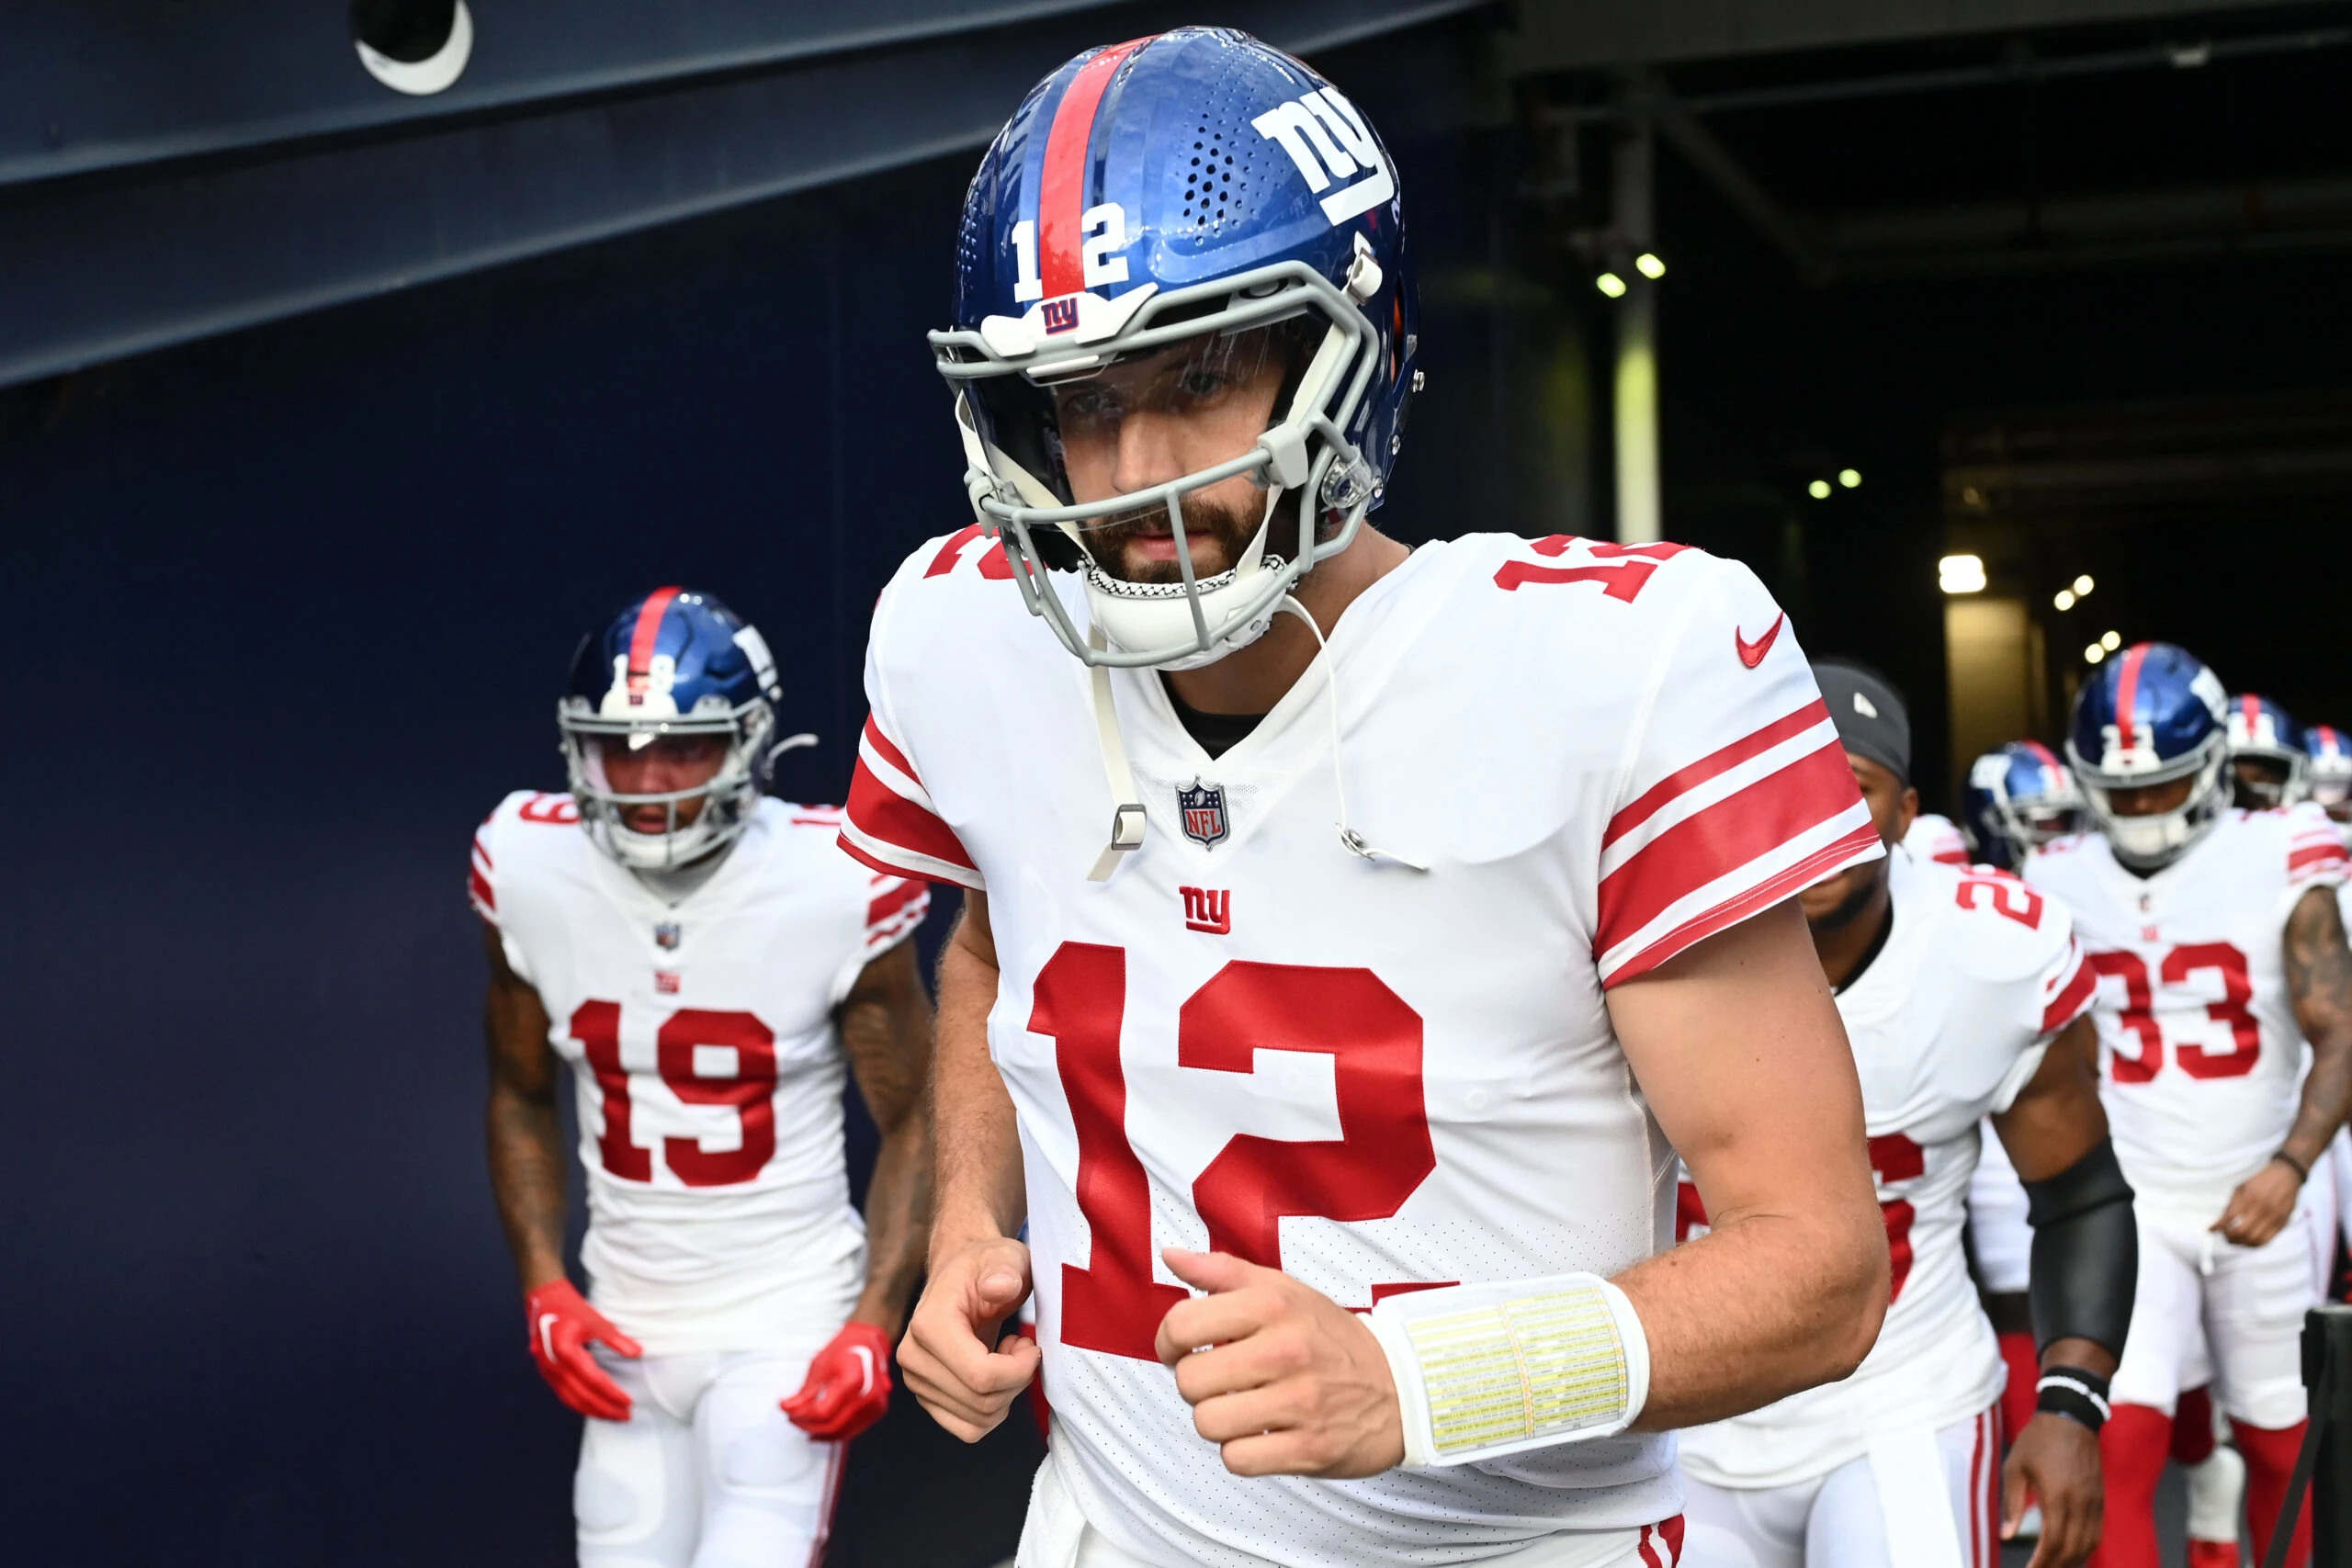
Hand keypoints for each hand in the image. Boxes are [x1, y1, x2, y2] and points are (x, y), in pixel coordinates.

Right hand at [524, 1279, 639, 1421]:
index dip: (612, 1393)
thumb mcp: (595, 1320)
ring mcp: (546, 1371)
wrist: (544, 1301)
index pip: (593, 1380)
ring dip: (592, 1411)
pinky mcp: (546, 1373)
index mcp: (565, 1350)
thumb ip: (615, 1339)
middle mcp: (553, 1365)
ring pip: (570, 1400)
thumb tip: (637, 1353)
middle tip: (625, 1416)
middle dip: (605, 1408)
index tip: (629, 1402)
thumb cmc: (571, 1309)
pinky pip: (563, 1395)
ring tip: (613, 1416)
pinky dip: (580, 1405)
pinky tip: (593, 1408)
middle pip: (581, 1395)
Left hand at [782, 1321, 895, 1440]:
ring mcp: (876, 1405)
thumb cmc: (844, 1349)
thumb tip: (787, 1408)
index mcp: (854, 1380)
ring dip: (820, 1433)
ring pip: (842, 1433)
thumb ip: (804, 1392)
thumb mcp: (819, 1366)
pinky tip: (821, 1429)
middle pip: (832, 1425)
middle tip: (793, 1419)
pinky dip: (834, 1433)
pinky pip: (852, 1431)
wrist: (868, 1342)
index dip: (802, 1416)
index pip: (823, 1411)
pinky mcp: (877, 1410)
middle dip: (808, 1426)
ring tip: (804, 1424)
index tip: (788, 1413)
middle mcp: (869, 1395)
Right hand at [898, 1234, 1039, 1441]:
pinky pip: (967, 1429)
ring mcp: (916, 1381)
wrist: (961, 1275)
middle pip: (980, 1402)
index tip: (1033, 1346)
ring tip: (1008, 1358)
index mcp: (929, 1324)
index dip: (1019, 1370)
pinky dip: (992, 1411)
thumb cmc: (985, 1266)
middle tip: (1023, 1348)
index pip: (980, 1376)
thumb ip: (1005, 1269)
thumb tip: (1000, 1286)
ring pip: (976, 1421)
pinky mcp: (927, 1397)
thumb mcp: (1004, 1257)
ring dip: (1006, 1396)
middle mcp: (913, 1356)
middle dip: (1016, 1381)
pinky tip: (997, 1377)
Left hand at [1153, 1249, 1403, 1478]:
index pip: (1182, 1324)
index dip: (1169, 1341)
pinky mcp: (1309, 1448)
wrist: (1400, 1386)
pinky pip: (1237, 1459)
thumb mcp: (1283, 1290)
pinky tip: (1261, 1432)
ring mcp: (1299, 1402)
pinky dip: (1242, 1451)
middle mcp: (1285, 1351)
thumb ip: (1222, 1272)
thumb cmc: (1329, 1338)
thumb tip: (1171, 1256)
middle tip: (1221, 1379)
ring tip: (1241, 1406)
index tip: (1183, 1348)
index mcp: (1273, 1305)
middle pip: (1189, 1380)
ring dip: (1217, 1420)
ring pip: (1208, 1423)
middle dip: (1196, 1383)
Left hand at [2003, 1411, 2102, 1567]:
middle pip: (2072, 1549)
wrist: (2071, 1417)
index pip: (2053, 1543)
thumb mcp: (2015, 1468)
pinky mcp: (2100, 1499)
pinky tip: (2072, 1553)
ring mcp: (2094, 1502)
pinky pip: (2097, 1532)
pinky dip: (2085, 1548)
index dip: (2043, 1562)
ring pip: (2088, 1545)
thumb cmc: (2038, 1440)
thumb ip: (2012, 1505)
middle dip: (2055, 1566)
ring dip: (2072, 1561)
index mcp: (2057, 1497)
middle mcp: (2080, 1504)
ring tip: (2053, 1566)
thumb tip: (2006, 1536)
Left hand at [2213, 1159, 2301, 1247]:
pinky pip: (2266, 1240)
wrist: (2286, 1176)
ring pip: (2254, 1240)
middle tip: (2225, 1237)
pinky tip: (2248, 1241)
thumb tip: (2220, 1223)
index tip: (2212, 1230)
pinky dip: (2254, 1244)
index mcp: (2248, 1198)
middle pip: (2241, 1232)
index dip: (2218, 1227)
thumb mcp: (2241, 1188)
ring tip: (2235, 1240)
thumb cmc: (2260, 1181)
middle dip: (2229, 1237)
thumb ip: (2231, 1205)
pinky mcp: (2282, 1224)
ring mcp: (2273, 1218)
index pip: (2229, 1218)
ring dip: (2241, 1243)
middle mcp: (2261, 1209)